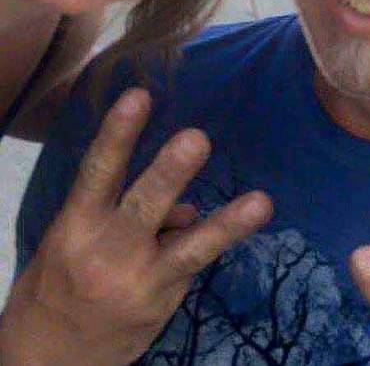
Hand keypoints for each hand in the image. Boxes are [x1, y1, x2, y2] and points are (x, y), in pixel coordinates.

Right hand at [0, 88, 271, 365]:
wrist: (45, 359)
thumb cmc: (63, 281)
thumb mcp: (75, 240)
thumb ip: (124, 212)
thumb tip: (187, 206)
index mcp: (75, 224)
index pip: (98, 171)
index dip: (118, 133)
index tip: (139, 95)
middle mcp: (104, 251)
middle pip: (143, 205)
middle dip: (170, 173)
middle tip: (197, 139)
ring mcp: (136, 280)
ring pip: (188, 247)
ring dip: (227, 224)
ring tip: (261, 203)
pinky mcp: (160, 303)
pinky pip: (195, 262)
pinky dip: (215, 236)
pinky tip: (245, 215)